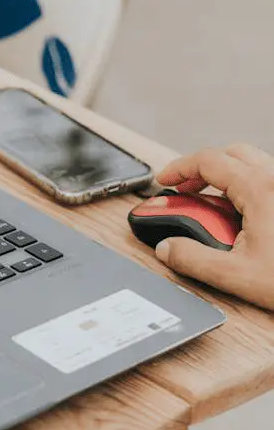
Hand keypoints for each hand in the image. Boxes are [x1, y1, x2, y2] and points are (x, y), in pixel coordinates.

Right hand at [154, 144, 273, 310]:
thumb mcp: (236, 275)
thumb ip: (193, 260)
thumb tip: (167, 248)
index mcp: (260, 189)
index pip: (209, 161)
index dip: (180, 168)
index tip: (165, 180)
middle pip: (232, 154)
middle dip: (202, 167)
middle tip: (184, 188)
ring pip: (252, 163)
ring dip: (226, 175)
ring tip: (209, 202)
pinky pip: (267, 180)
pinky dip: (245, 187)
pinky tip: (241, 215)